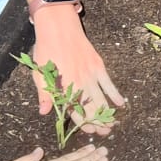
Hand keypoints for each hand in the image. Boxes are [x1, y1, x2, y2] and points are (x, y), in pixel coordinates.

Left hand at [30, 14, 124, 133]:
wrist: (59, 27)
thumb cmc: (46, 49)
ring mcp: (91, 74)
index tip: (88, 131)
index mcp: (65, 86)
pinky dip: (115, 94)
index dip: (83, 123)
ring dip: (108, 113)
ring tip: (112, 125)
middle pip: (91, 108)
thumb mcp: (39, 72)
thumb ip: (44, 93)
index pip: (75, 110)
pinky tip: (121, 104)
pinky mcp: (98, 65)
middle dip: (98, 122)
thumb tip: (44, 112)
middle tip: (103, 133)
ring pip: (101, 99)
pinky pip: (108, 83)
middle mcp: (80, 83)